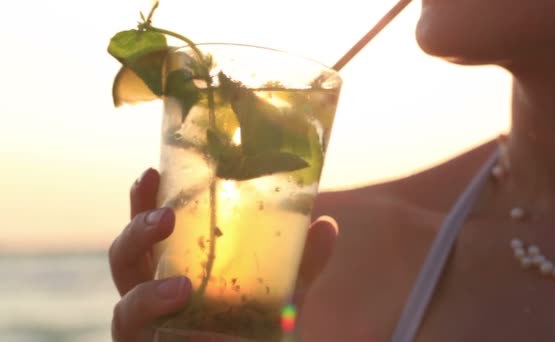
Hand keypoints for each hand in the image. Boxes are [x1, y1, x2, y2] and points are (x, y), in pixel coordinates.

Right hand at [109, 168, 337, 340]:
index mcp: (176, 267)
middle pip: (125, 257)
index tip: (152, 172)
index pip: (152, 229)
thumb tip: (326, 223)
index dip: (143, 201)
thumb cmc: (257, 328)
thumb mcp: (283, 293)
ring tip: (181, 288)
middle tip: (165, 217)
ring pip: (124, 306)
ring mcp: (146, 328)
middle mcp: (152, 294)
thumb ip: (301, 263)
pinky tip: (185, 316)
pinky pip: (135, 338)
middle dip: (136, 231)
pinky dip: (155, 322)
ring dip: (147, 294)